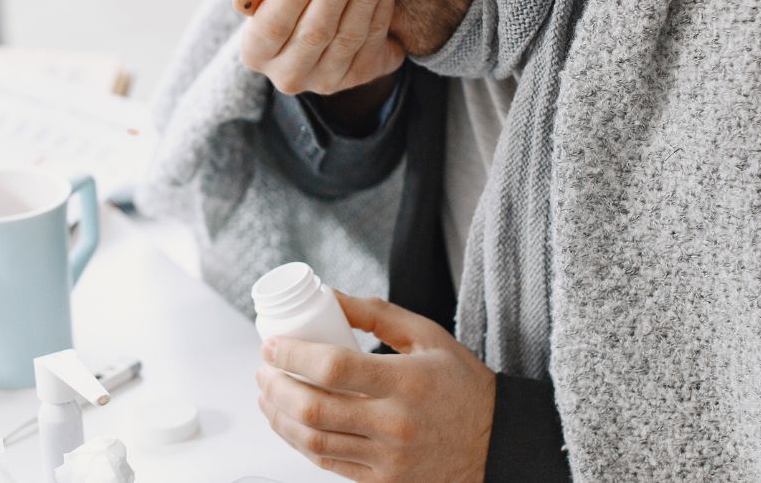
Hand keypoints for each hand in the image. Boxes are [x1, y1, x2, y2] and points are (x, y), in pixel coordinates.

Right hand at [231, 0, 403, 96]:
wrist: (323, 28)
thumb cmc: (289, 0)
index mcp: (256, 52)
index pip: (272, 25)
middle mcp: (289, 75)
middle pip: (314, 33)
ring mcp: (327, 81)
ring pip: (349, 37)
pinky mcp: (361, 76)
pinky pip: (374, 39)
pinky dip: (382, 5)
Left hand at [254, 291, 495, 481]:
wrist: (497, 443)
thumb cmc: (460, 384)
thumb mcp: (428, 336)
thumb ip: (376, 314)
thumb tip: (329, 296)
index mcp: (406, 382)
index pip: (333, 369)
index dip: (292, 356)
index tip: (271, 345)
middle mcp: (395, 424)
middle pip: (314, 409)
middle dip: (276, 387)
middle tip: (263, 369)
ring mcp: (388, 459)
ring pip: (314, 442)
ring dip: (279, 417)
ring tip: (267, 395)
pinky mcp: (383, 482)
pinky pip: (329, 463)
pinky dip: (301, 443)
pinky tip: (290, 423)